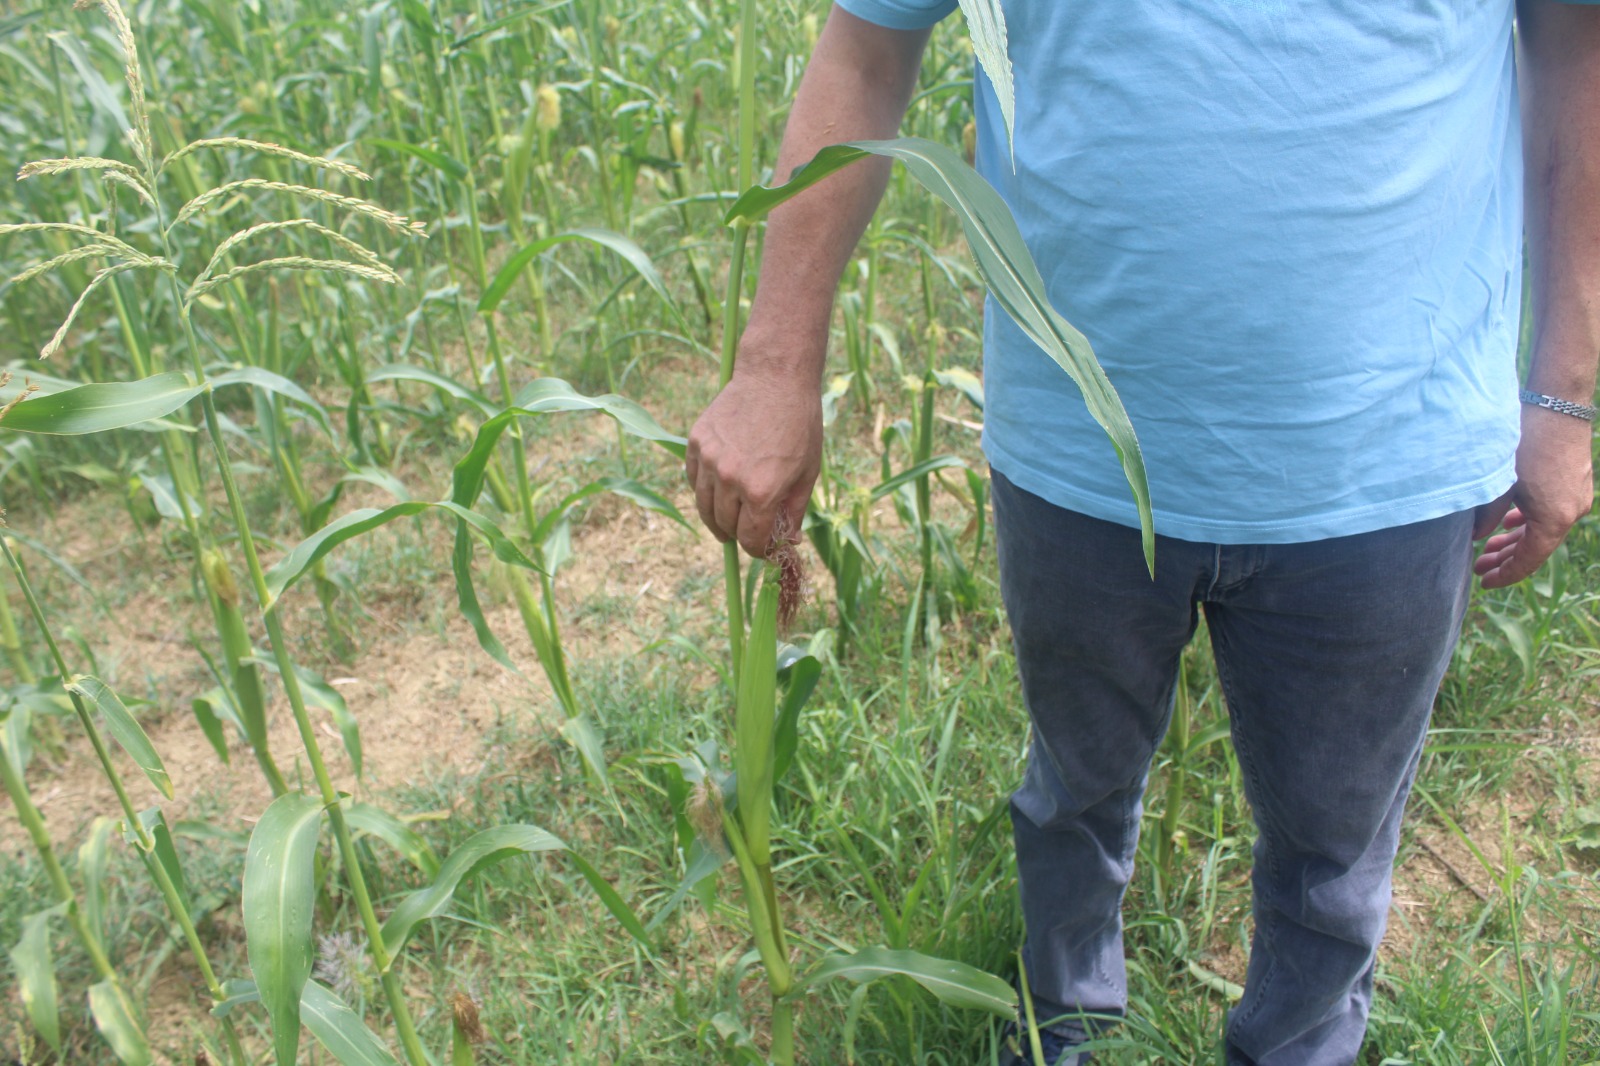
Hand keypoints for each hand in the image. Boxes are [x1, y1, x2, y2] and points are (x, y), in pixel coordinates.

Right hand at [685, 364, 822, 557]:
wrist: (775, 378)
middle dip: (738, 535)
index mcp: (761, 491)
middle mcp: (730, 479)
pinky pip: (693, 479)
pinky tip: (717, 491)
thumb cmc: (800, 425)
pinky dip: (703, 490)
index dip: (758, 551)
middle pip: (725, 526)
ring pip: (704, 506)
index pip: (750, 540)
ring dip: (716, 518)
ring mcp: (709, 460)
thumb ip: (794, 511)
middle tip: (747, 534)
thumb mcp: (807, 472)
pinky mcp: (696, 442)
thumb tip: (788, 541)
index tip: (763, 550)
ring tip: (726, 521)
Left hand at [1472, 404, 1594, 587]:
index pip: (1528, 560)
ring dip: (1516, 540)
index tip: (1484, 582)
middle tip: (1479, 567)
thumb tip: (1476, 538)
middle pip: (1536, 547)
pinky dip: (1529, 522)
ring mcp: (1577, 498)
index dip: (1505, 574)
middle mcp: (1571, 513)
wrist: (1557, 405)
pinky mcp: (1575, 483)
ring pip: (1543, 530)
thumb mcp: (1499, 483)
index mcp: (1554, 519)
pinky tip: (1509, 524)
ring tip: (1488, 549)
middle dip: (1506, 559)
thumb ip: (1487, 515)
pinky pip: (1550, 513)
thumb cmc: (1524, 443)